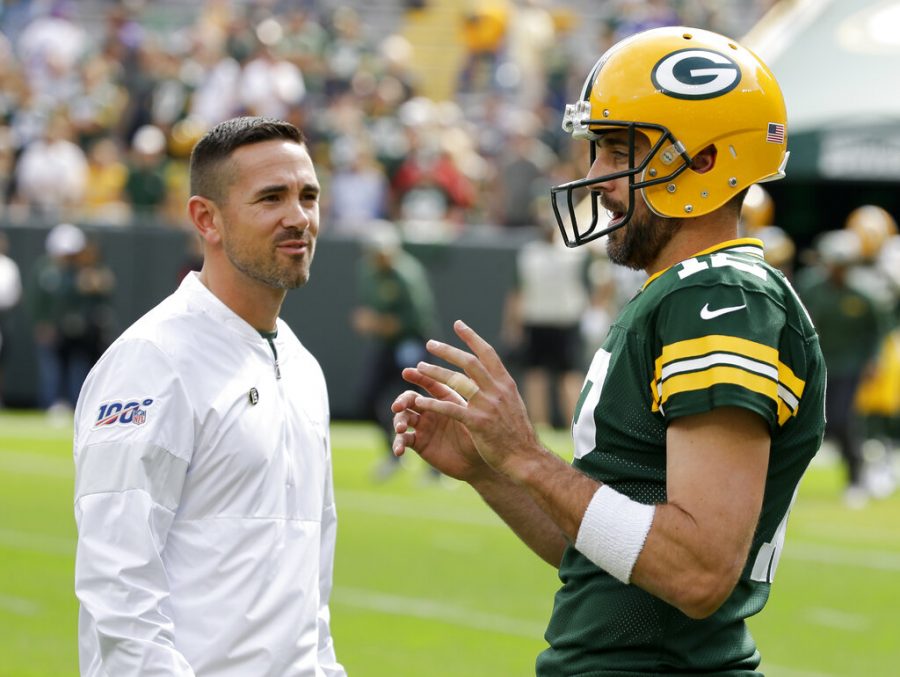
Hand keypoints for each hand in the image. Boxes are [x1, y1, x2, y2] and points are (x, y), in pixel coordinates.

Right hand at [391, 379, 486, 482]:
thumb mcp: (474, 419)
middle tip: (397, 406)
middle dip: (402, 400)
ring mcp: (423, 427)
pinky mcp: (419, 443)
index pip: (430, 383)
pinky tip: (398, 451)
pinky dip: (398, 443)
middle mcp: (432, 410)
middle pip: (410, 399)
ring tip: (401, 428)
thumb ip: (466, 405)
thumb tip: (468, 384)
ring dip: (398, 421)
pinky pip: (403, 440)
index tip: (407, 372)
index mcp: (446, 399)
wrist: (477, 464)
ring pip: (403, 417)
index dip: (418, 376)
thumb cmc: (480, 438)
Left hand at [407, 320, 541, 480]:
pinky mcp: (476, 423)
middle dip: (447, 351)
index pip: (487, 353)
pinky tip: (419, 400)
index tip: (458, 324)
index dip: (472, 337)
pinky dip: (433, 403)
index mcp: (506, 384)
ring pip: (456, 382)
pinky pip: (450, 409)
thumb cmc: (518, 434)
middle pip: (468, 362)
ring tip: (419, 367)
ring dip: (435, 372)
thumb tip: (494, 376)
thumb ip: (501, 390)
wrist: (526, 458)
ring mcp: (487, 406)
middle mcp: (497, 390)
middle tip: (430, 343)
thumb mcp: (513, 405)